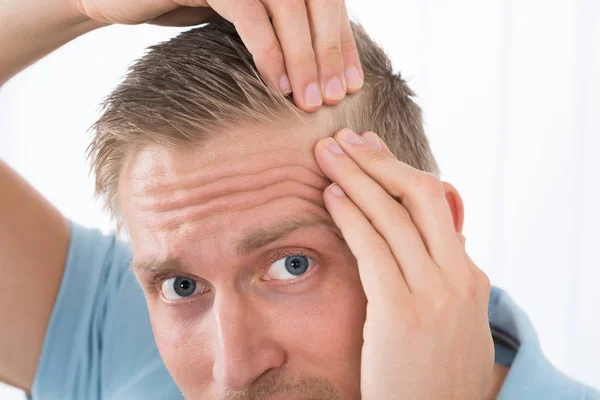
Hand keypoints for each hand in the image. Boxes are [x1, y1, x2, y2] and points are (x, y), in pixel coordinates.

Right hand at [74, 0, 363, 110]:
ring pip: (288, 7)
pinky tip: (279, 86)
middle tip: (336, 98)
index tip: (353, 85)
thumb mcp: (247, 16)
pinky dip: (269, 51)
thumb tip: (326, 66)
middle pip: (317, 1)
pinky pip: (249, 13)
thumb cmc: (192, 8)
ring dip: (305, 56)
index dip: (343, 44)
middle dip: (330, 52)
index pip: (326, 3)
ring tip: (312, 101)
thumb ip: (282, 26)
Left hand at [314, 129, 494, 398]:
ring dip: (356, 176)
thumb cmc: (434, 375)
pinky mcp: (401, 311)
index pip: (436, 204)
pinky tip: (329, 194)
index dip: (399, 170)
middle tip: (345, 138)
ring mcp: (434, 293)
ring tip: (327, 153)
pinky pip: (372, 246)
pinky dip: (349, 214)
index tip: (371, 150)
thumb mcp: (453, 322)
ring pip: (393, 213)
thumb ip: (443, 276)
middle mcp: (458, 276)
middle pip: (419, 195)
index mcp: (471, 275)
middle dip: (379, 161)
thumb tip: (425, 237)